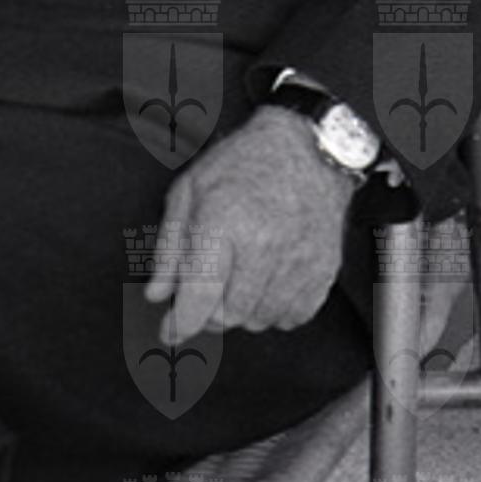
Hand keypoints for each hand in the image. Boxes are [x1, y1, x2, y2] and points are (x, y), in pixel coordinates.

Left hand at [143, 106, 354, 341]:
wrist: (307, 149)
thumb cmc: (243, 164)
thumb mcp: (190, 190)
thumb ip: (169, 247)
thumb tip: (157, 296)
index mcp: (225, 222)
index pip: (199, 298)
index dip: (179, 324)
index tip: (169, 332)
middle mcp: (265, 246)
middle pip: (227, 316)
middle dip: (209, 310)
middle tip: (207, 286)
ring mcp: (298, 261)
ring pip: (258, 321)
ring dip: (242, 310)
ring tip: (239, 274)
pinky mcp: (323, 271)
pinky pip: (292, 317)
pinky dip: (274, 309)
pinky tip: (266, 281)